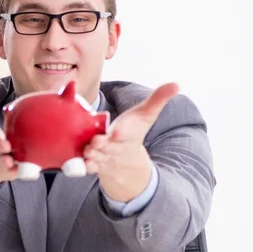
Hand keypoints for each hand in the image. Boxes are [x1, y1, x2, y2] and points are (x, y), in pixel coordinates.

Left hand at [83, 83, 179, 201]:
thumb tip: (177, 84)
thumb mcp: (146, 115)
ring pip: (97, 158)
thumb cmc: (134, 132)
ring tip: (87, 151)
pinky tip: (75, 163)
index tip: (116, 131)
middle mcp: (116, 147)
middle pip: (109, 147)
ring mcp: (104, 158)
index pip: (126, 132)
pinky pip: (87, 167)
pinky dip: (82, 167)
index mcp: (128, 134)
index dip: (121, 132)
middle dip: (103, 145)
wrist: (127, 162)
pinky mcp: (94, 164)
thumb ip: (158, 99)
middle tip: (96, 141)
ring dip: (92, 156)